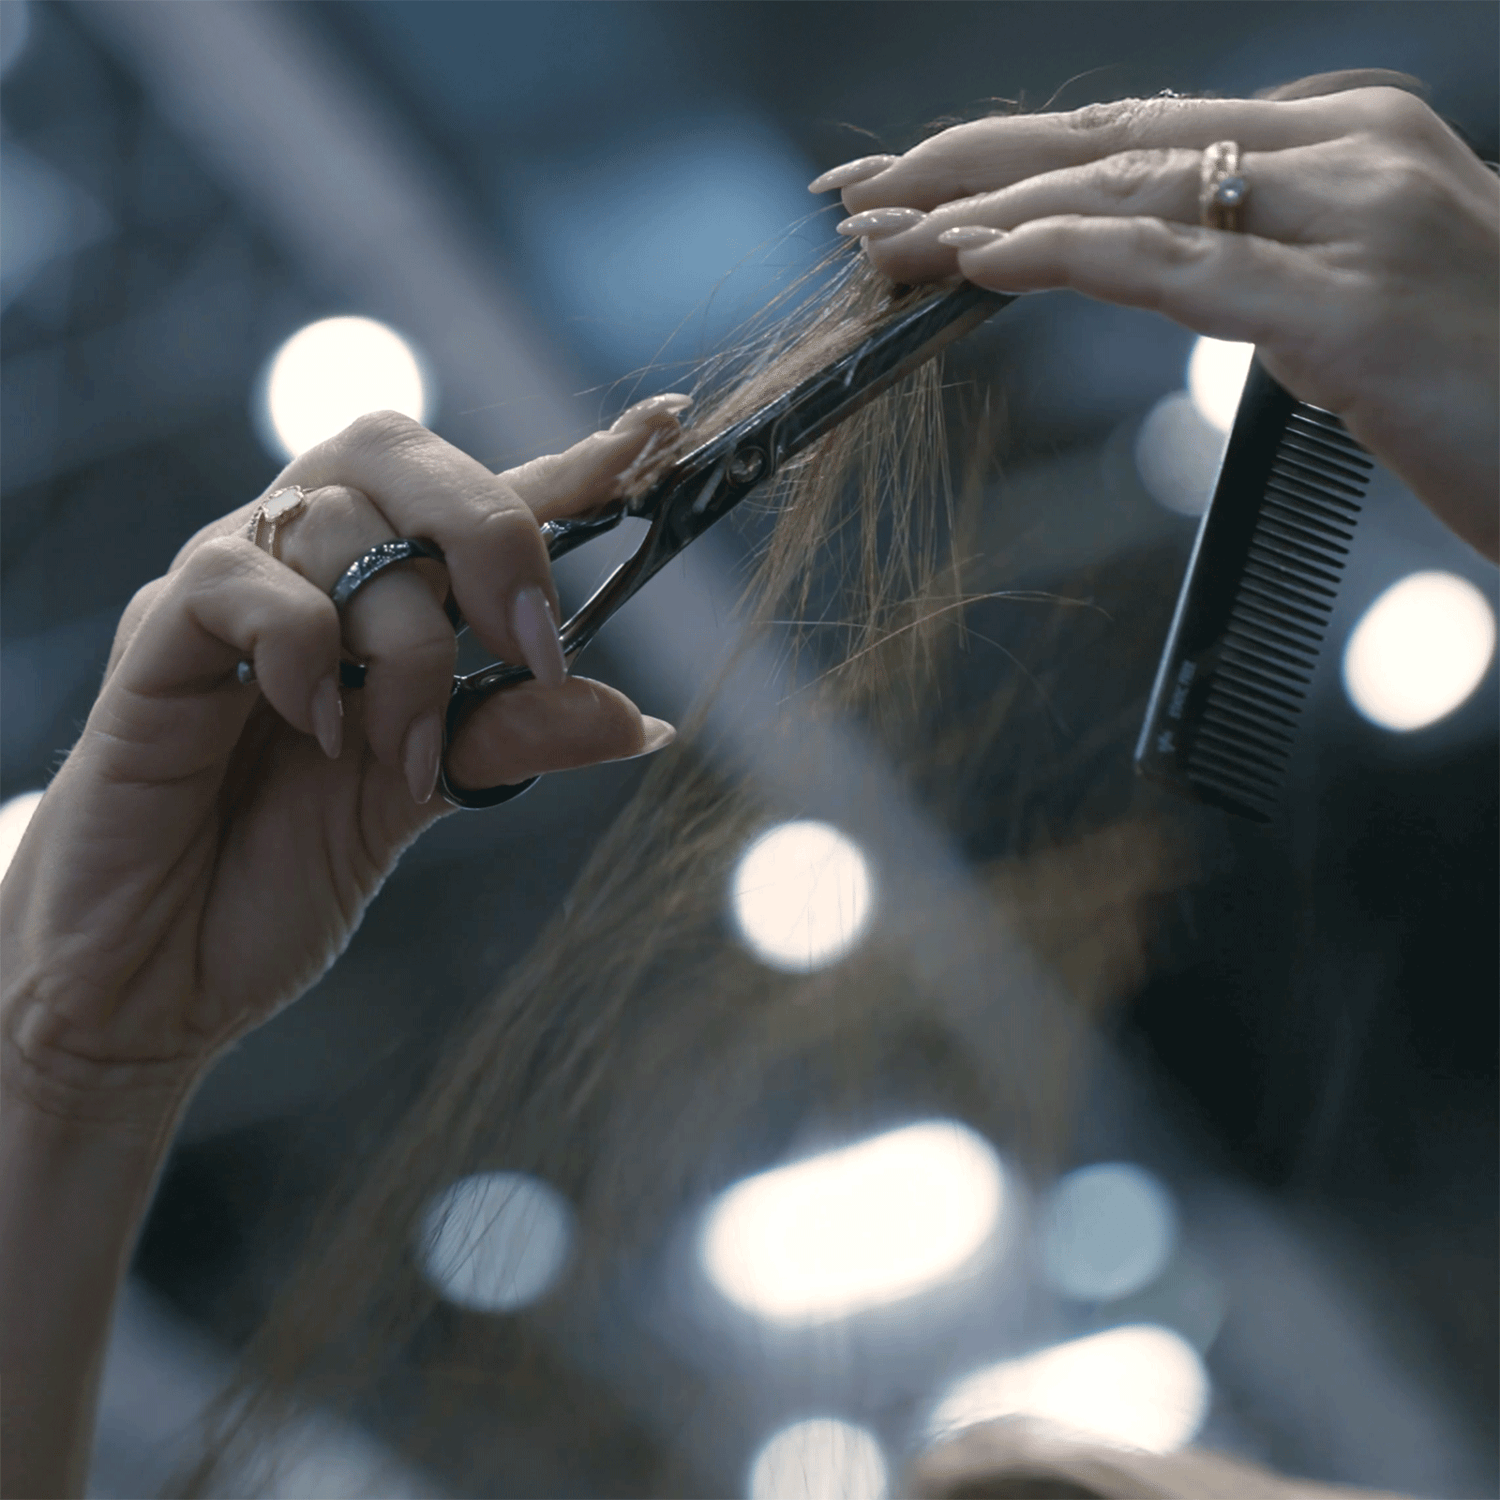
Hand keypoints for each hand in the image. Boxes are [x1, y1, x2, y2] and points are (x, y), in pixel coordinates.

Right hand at [0, 398, 685, 1126]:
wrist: (156, 970)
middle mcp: (304, 569)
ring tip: (400, 749)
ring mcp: (227, 595)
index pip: (483, 494)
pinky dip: (304, 647)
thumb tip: (644, 719)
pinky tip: (316, 726)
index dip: (575, 460)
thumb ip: (515, 739)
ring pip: (331, 520)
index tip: (665, 431)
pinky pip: (239, 582)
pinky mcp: (155, 639)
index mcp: (378, 594)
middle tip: (528, 641)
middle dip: (490, 533)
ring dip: (402, 643)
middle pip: (399, 453)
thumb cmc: (278, 868)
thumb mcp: (425, 796)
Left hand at [814, 76, 1499, 559]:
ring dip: (982, 212)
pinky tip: (976, 261)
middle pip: (1109, 141)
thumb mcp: (1366, 293)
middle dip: (965, 166)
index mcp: (1346, 139)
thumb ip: (1274, 261)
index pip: (1138, 134)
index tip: (917, 185)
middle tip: (858, 194)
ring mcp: (1352, 216)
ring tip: (883, 233)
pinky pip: (1171, 264)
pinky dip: (1061, 256)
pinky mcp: (1349, 305)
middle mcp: (1346, 149)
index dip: (1014, 156)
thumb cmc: (1495, 383)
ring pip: (1124, 189)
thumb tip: (1181, 263)